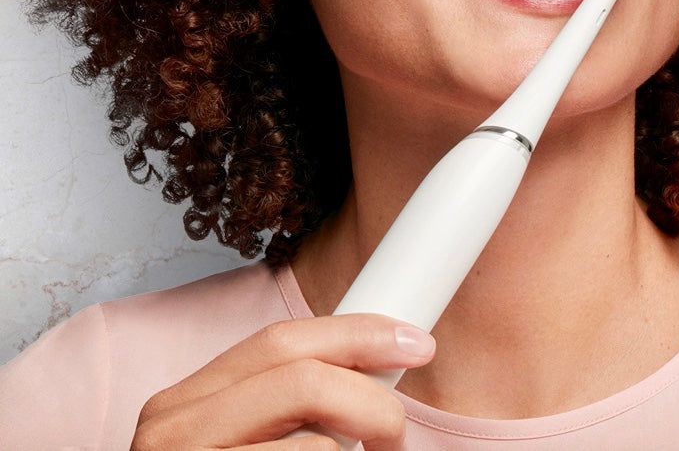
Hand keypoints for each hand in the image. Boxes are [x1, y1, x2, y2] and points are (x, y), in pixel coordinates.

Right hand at [130, 313, 435, 449]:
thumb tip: (376, 364)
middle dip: (369, 397)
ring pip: (314, 447)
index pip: (281, 340)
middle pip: (302, 380)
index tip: (414, 340)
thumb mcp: (245, 436)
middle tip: (398, 430)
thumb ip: (285, 404)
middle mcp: (172, 430)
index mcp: (184, 402)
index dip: (355, 333)